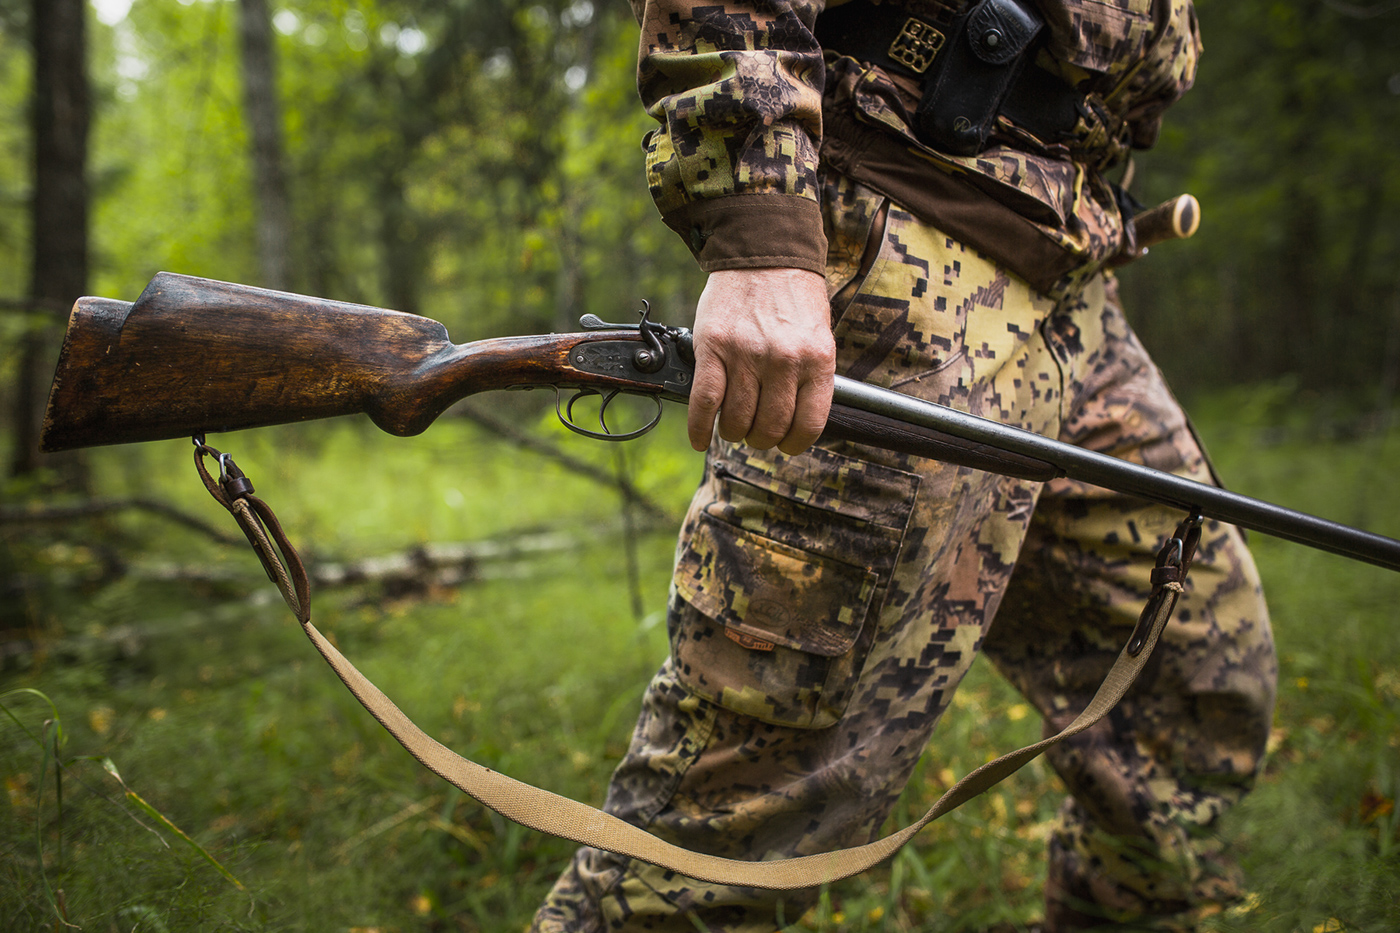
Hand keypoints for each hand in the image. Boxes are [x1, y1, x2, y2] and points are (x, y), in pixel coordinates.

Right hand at [687, 267, 834, 455]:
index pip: (808, 425)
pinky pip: (705, 402)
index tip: (786, 444)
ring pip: (737, 420)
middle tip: (755, 432)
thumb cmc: (792, 298)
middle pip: (770, 427)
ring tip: (732, 426)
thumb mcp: (817, 336)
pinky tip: (700, 438)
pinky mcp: (713, 348)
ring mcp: (747, 355)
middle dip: (761, 438)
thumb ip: (809, 377)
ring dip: (733, 432)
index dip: (794, 443)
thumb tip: (795, 423)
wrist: (763, 253)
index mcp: (817, 360)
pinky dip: (700, 428)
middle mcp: (784, 360)